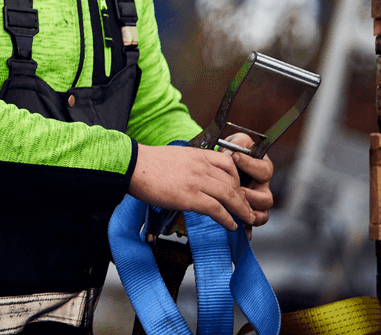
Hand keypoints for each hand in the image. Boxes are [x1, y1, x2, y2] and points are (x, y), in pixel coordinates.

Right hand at [128, 144, 253, 230]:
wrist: (132, 166)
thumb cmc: (147, 163)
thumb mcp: (174, 157)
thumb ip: (188, 165)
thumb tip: (192, 178)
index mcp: (197, 154)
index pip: (228, 164)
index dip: (237, 179)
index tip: (239, 190)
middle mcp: (201, 166)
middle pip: (232, 182)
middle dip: (243, 198)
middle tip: (248, 208)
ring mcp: (197, 181)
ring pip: (229, 195)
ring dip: (241, 210)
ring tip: (247, 219)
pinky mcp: (190, 197)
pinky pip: (216, 209)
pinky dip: (227, 219)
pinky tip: (231, 226)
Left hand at [219, 133, 274, 232]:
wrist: (216, 165)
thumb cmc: (229, 153)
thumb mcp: (234, 143)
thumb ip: (238, 143)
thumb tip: (236, 149)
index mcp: (262, 169)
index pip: (264, 170)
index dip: (251, 165)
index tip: (235, 157)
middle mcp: (261, 187)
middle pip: (267, 198)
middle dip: (253, 196)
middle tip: (239, 191)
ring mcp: (255, 202)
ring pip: (262, 213)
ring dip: (250, 213)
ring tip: (237, 208)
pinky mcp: (247, 212)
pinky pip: (251, 224)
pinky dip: (247, 228)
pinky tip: (240, 229)